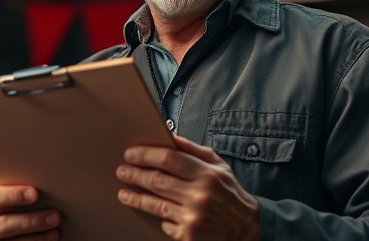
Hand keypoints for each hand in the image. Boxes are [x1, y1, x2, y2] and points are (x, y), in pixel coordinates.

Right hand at [0, 185, 60, 239]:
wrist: (12, 228)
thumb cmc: (16, 209)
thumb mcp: (13, 201)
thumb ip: (22, 194)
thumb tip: (47, 187)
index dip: (14, 195)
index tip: (35, 194)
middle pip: (4, 225)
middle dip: (32, 221)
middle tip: (55, 216)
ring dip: (38, 237)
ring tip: (56, 230)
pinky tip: (51, 238)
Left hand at [116, 135, 259, 240]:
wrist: (246, 227)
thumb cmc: (229, 192)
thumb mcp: (218, 166)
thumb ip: (194, 150)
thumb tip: (169, 136)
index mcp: (207, 174)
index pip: (169, 158)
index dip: (146, 155)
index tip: (130, 154)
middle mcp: (199, 195)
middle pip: (157, 180)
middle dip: (135, 174)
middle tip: (121, 170)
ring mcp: (192, 218)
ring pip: (155, 204)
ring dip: (135, 197)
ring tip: (124, 193)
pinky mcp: (188, 236)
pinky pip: (164, 223)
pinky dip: (159, 217)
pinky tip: (152, 211)